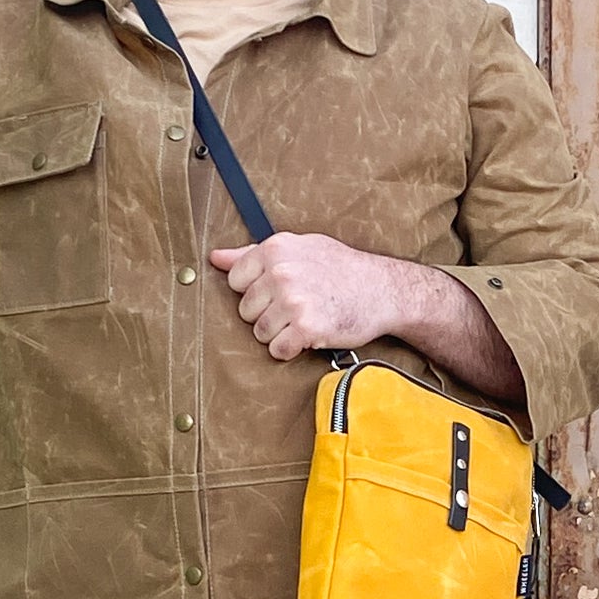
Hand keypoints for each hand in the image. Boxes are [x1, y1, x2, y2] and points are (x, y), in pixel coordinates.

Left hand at [209, 232, 403, 361]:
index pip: (235, 281)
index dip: (256, 291)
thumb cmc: (340, 269)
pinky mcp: (306, 327)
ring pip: (260, 332)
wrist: (383, 290)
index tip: (279, 291)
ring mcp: (293, 300)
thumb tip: (215, 258)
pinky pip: (278, 349)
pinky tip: (308, 336)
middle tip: (297, 306)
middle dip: (268, 314)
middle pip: (246, 310)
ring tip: (304, 320)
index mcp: (276, 249)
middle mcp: (282, 272)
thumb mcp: (299, 248)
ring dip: (280, 333)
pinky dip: (291, 349)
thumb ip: (252, 253)